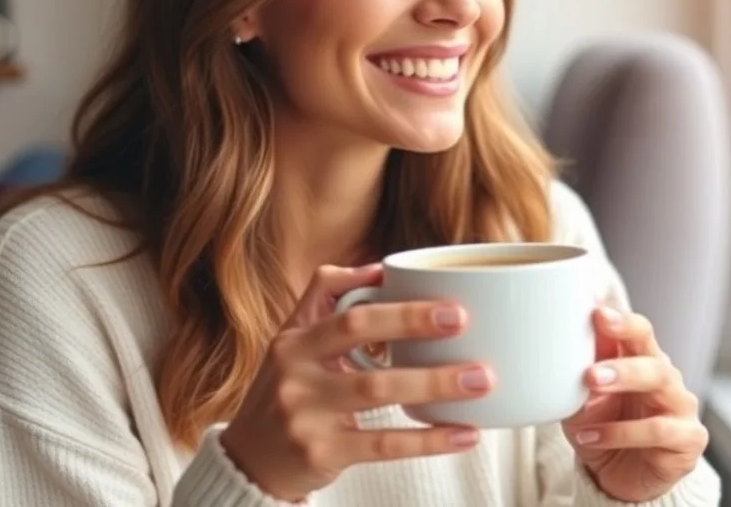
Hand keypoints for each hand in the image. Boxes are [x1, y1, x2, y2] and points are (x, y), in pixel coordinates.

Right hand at [220, 264, 494, 501]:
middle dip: (415, 325)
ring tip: (480, 381)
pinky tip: (464, 433)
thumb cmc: (287, 392)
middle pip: (359, 337)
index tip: (447, 302)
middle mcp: (294, 372)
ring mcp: (305, 414)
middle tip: (465, 323)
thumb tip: (379, 269)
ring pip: (378, 390)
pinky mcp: (322, 452)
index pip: (346, 310)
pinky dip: (429, 440)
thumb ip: (326, 300)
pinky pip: (384, 445)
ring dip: (435, 384)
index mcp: (294, 339)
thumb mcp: (292, 342)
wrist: (250, 460)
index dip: (396, 304)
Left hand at [561, 307, 708, 502]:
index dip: (621, 323)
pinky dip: (620, 433)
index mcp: (642, 359)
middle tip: (590, 372)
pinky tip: (591, 437)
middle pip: (653, 358)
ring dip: (624, 388)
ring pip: (661, 385)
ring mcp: (681, 406)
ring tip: (589, 392)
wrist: (619, 478)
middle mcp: (666, 378)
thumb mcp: (585, 398)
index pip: (639, 332)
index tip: (596, 314)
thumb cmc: (603, 428)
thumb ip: (583, 369)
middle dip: (621, 362)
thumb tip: (566, 337)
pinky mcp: (689, 438)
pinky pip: (658, 430)